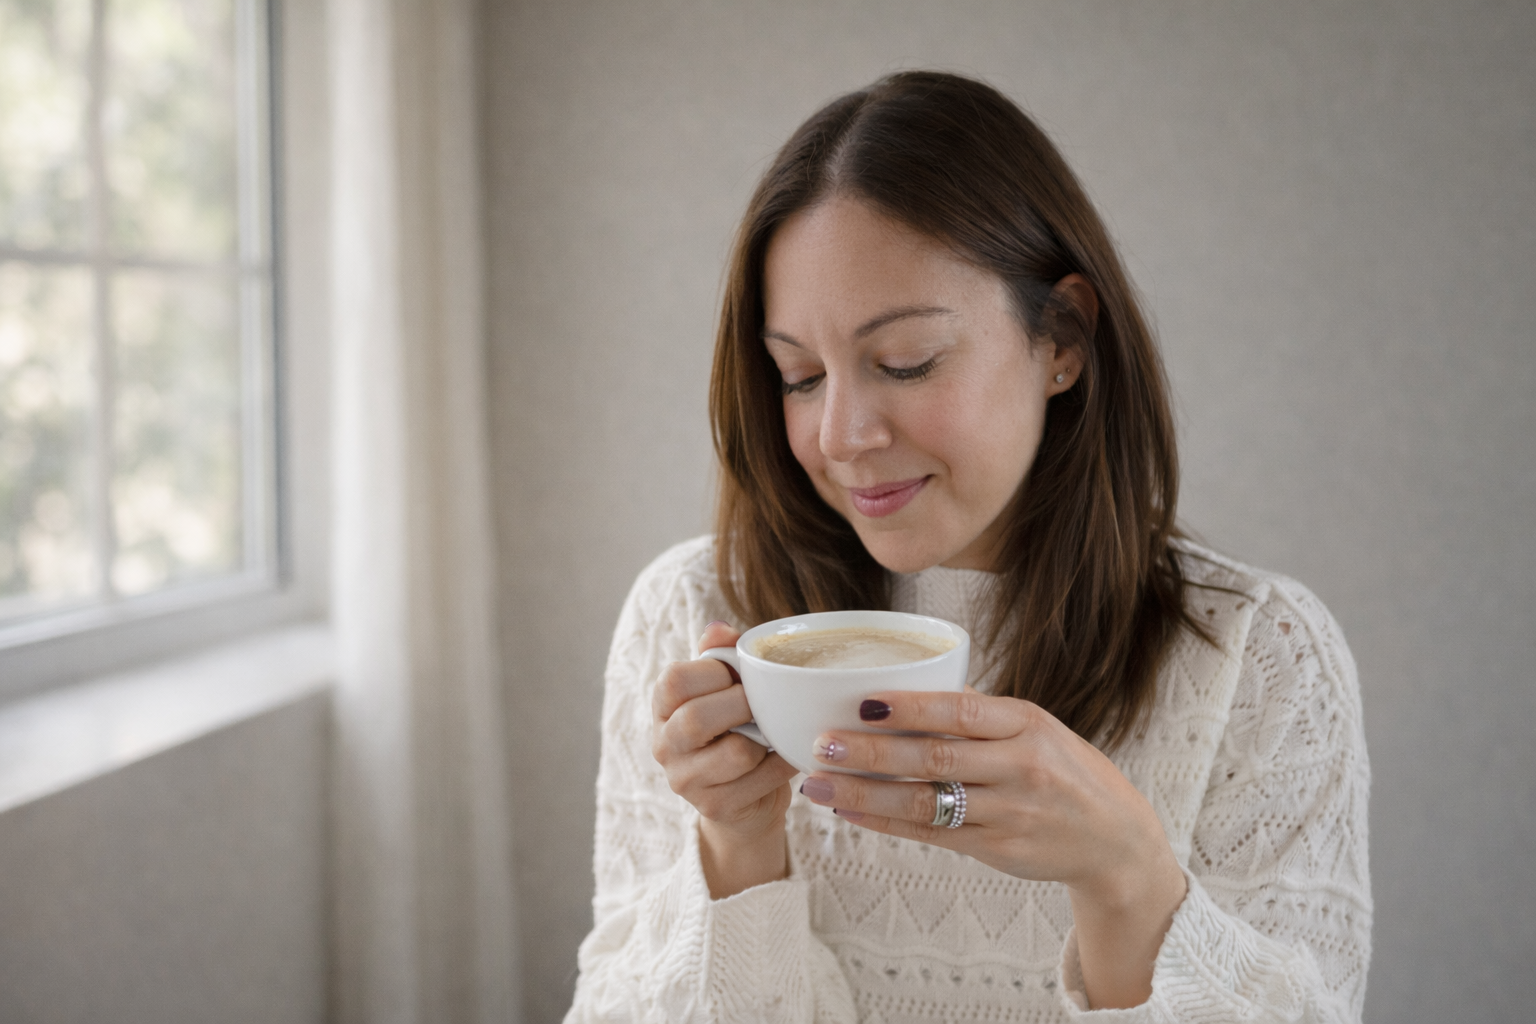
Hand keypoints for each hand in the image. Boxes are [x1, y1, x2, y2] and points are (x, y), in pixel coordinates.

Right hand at [651, 621, 798, 897]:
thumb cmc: (737, 730)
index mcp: (662, 707)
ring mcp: (685, 780)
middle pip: (697, 718)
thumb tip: (720, 629)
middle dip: (743, 704)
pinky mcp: (714, 807)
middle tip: (764, 702)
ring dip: (767, 737)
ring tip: (775, 730)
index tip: (740, 675)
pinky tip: (785, 755)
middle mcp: (664, 745)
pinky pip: (760, 779)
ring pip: (736, 752)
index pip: (674, 680)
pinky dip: (782, 763)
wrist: (745, 800)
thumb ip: (720, 656)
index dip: (714, 672)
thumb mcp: (724, 690)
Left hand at [797, 690, 1186, 1008]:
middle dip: (872, 751)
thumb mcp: (1038, 729)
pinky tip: (851, 811)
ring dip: (865, 792)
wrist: (1116, 841)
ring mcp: (1009, 812)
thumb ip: (981, 713)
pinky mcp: (997, 849)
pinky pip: (931, 834)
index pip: (962, 710)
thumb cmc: (1065, 772)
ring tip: (818, 783)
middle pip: (935, 757)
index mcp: (1028, 724)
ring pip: (926, 801)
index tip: (862, 702)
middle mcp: (1020, 767)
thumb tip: (916, 686)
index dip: (910, 706)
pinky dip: (886, 822)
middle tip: (822, 742)